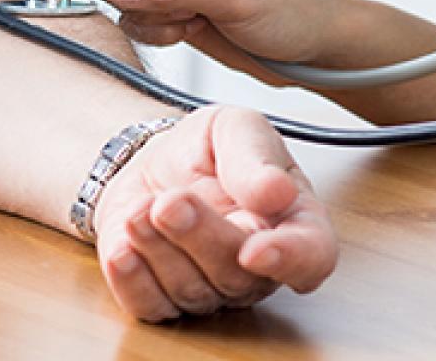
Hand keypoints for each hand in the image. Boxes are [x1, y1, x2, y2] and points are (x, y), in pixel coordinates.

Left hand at [93, 105, 338, 320]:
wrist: (152, 163)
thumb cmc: (206, 150)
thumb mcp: (235, 128)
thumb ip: (256, 157)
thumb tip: (277, 190)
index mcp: (293, 221)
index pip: (312, 256)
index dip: (290, 260)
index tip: (255, 251)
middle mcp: (257, 266)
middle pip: (239, 275)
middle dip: (200, 236)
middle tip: (171, 201)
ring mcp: (212, 289)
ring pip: (191, 291)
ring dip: (159, 249)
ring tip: (140, 209)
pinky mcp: (165, 299)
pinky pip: (151, 306)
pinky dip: (132, 279)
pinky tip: (123, 248)